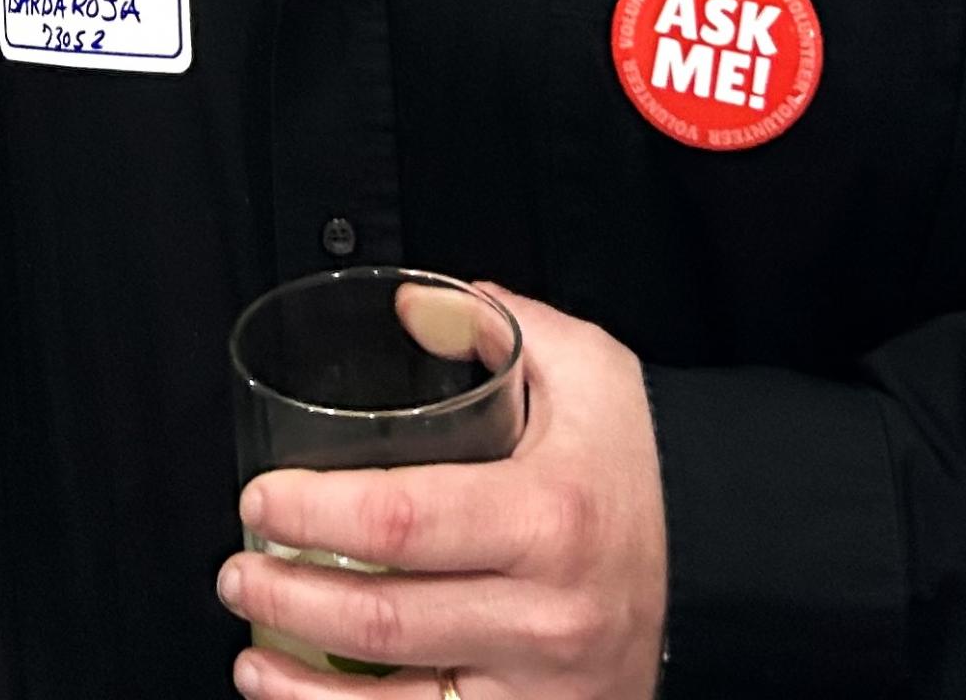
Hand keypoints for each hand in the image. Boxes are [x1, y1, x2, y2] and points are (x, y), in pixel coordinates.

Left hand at [218, 288, 666, 699]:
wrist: (730, 564)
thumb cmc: (638, 461)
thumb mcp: (585, 368)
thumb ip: (490, 321)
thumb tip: (408, 305)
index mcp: (549, 517)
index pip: (403, 521)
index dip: (316, 515)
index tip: (258, 501)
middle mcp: (548, 617)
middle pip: (388, 617)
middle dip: (289, 596)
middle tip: (235, 569)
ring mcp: (550, 690)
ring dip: (306, 687)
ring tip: (250, 652)